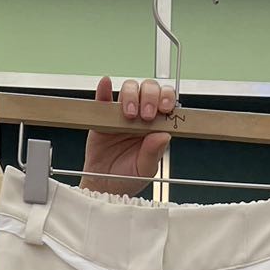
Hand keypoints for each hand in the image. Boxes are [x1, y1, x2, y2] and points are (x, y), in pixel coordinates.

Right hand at [81, 77, 174, 194]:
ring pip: (129, 89)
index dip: (166, 98)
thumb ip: (154, 153)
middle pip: (149, 89)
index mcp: (156, 125)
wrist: (104, 186)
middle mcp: (140, 115)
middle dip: (150, 96)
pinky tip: (106, 84)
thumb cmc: (128, 178)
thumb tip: (164, 135)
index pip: (165, 101)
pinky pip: (103, 97)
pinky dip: (104, 88)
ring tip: (129, 115)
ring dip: (131, 95)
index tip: (165, 108)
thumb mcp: (145, 170)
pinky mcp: (102, 115)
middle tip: (147, 115)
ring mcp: (121, 113)